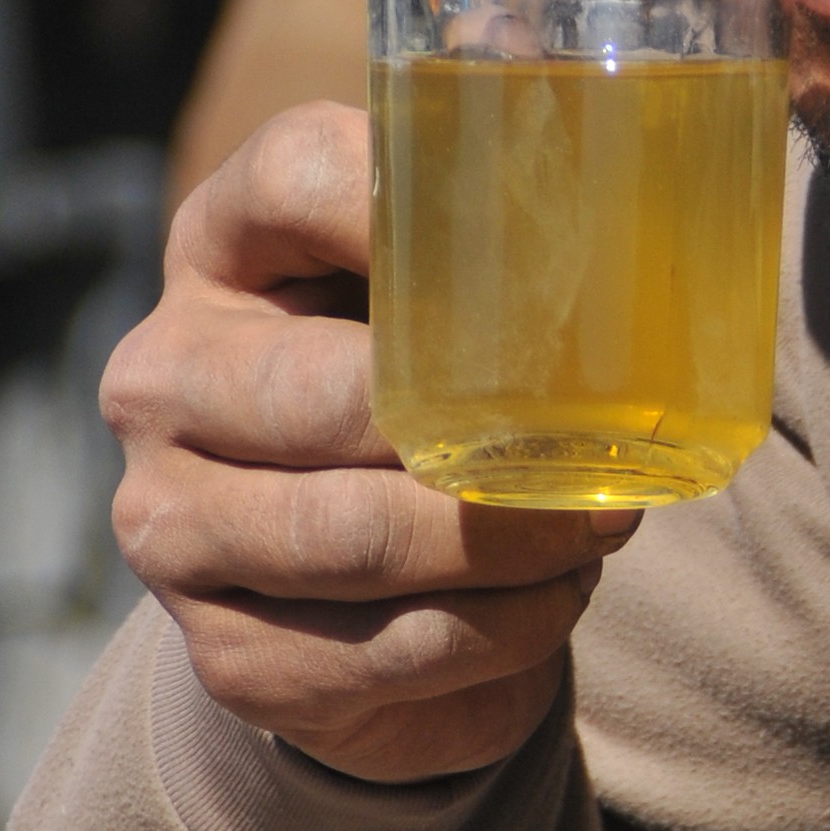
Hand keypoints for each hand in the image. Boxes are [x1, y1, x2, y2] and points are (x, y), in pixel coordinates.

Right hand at [104, 103, 634, 781]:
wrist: (360, 586)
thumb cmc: (428, 393)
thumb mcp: (448, 294)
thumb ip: (510, 234)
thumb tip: (665, 211)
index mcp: (223, 244)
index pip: (298, 175)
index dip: (413, 199)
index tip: (542, 243)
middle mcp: (164, 378)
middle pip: (329, 391)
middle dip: (486, 431)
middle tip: (602, 445)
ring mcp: (171, 524)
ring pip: (358, 536)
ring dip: (510, 543)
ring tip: (597, 525)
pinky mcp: (227, 655)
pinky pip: (392, 647)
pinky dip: (506, 629)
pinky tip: (549, 598)